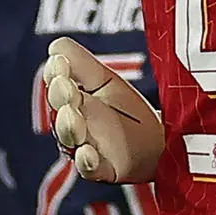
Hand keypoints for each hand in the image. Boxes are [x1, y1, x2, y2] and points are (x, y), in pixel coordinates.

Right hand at [43, 37, 164, 182]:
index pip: (58, 84)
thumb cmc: (127, 111)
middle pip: (60, 111)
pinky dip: (86, 162)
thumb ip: (83, 64)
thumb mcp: (106, 83)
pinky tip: (86, 153)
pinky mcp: (103, 169)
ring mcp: (87, 147)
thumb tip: (56, 45)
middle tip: (65, 84)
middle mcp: (75, 124)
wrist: (158, 143)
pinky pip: (89, 168)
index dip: (57, 73)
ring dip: (69, 126)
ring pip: (70, 139)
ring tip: (73, 113)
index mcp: (73, 100)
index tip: (60, 62)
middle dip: (61, 97)